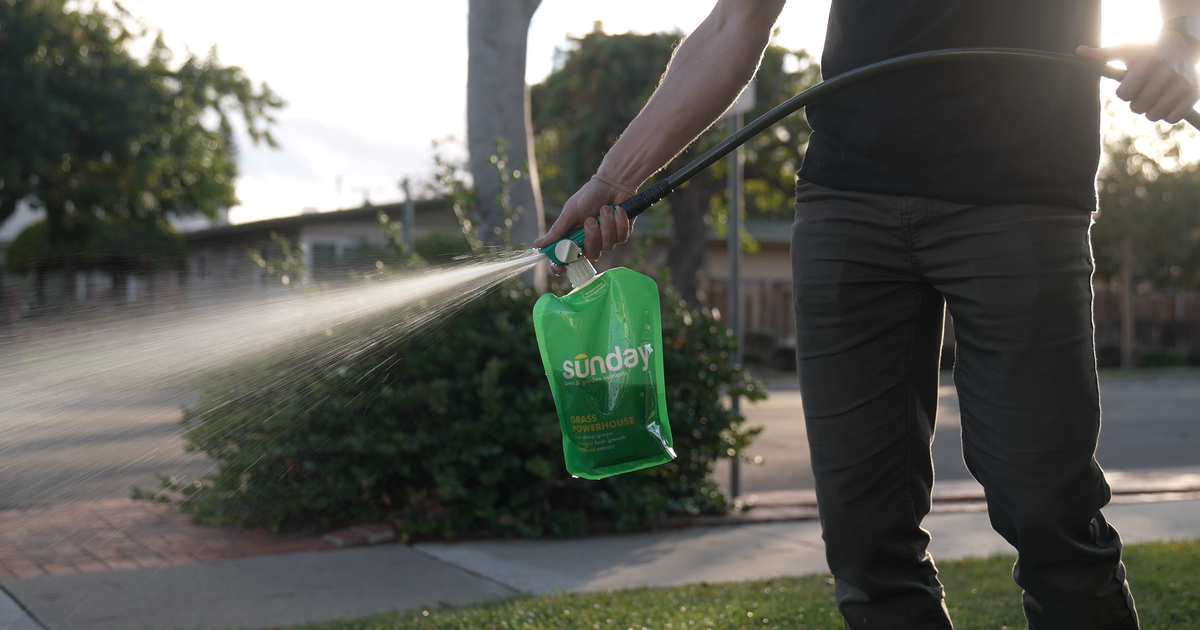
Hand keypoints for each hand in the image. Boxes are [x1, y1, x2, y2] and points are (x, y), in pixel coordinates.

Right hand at [533, 178, 634, 272]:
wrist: (613, 184)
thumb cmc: (589, 195)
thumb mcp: (570, 212)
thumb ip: (557, 230)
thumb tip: (538, 244)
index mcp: (574, 237)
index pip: (566, 258)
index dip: (562, 266)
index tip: (561, 267)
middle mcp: (589, 241)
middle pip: (590, 254)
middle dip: (592, 237)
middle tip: (591, 220)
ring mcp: (606, 239)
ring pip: (607, 246)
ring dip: (606, 225)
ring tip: (605, 209)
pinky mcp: (621, 234)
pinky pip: (620, 237)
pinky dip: (618, 222)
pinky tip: (617, 210)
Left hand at [1077, 32, 1199, 123]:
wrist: (1180, 46)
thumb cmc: (1146, 51)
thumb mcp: (1126, 50)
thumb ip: (1103, 55)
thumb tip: (1079, 52)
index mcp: (1148, 63)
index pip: (1124, 94)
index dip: (1124, 92)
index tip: (1130, 84)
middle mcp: (1167, 73)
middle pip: (1137, 107)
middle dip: (1136, 102)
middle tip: (1143, 90)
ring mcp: (1182, 84)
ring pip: (1154, 115)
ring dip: (1150, 110)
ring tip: (1154, 96)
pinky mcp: (1192, 94)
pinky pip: (1172, 118)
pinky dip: (1166, 115)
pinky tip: (1166, 102)